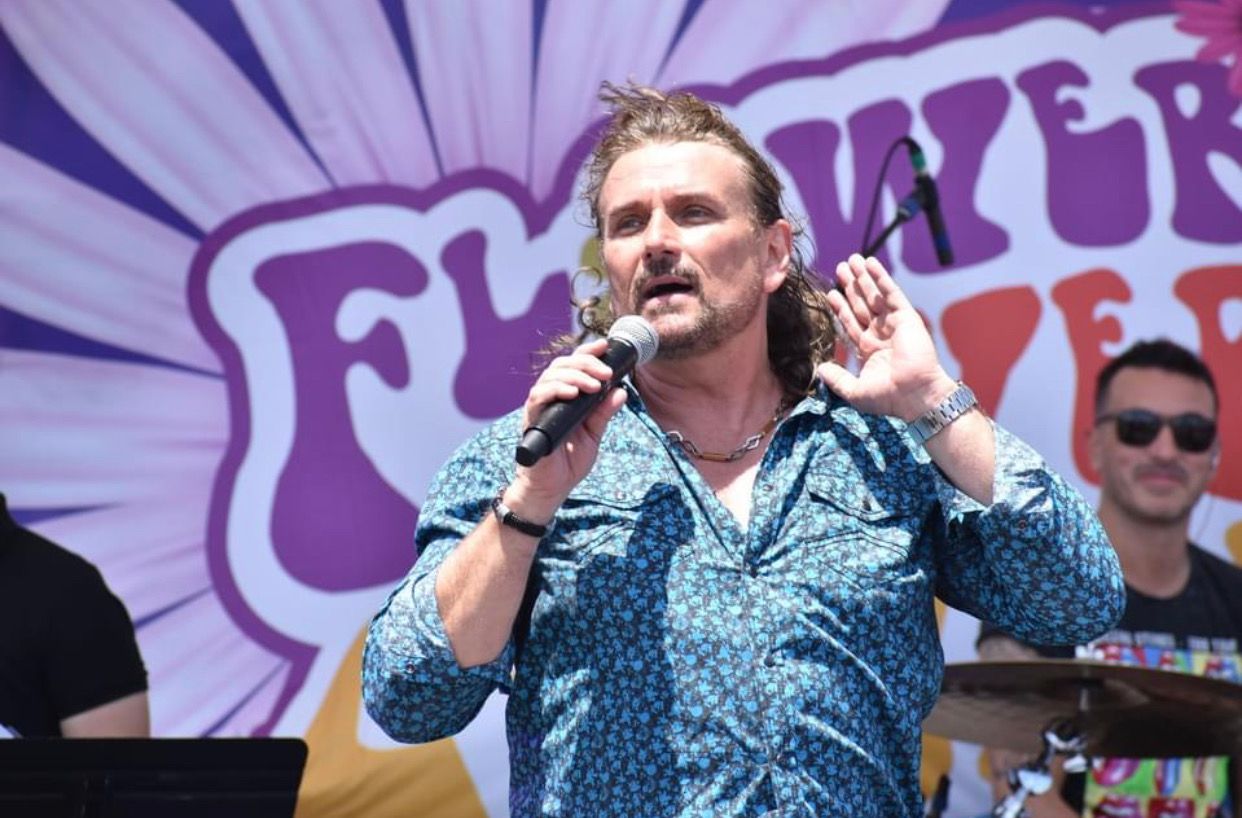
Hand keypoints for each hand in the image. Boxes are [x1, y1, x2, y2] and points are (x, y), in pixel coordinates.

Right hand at [508, 338, 627, 519]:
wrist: (552, 487)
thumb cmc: (570, 460)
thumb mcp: (594, 433)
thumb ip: (604, 412)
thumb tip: (621, 390)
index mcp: (565, 396)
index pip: (574, 366)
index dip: (588, 353)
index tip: (605, 346)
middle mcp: (550, 397)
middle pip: (563, 365)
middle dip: (586, 364)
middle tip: (606, 373)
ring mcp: (539, 407)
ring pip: (551, 376)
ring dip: (575, 376)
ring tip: (594, 385)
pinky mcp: (531, 419)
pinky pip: (538, 397)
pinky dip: (555, 390)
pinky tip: (572, 393)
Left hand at [816, 254, 954, 420]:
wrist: (915, 395)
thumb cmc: (888, 398)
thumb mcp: (854, 391)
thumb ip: (836, 379)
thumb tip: (820, 369)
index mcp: (869, 350)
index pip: (851, 323)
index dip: (841, 307)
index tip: (830, 293)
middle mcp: (880, 335)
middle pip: (861, 305)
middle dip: (850, 286)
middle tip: (840, 268)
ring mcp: (893, 325)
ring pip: (874, 295)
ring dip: (863, 277)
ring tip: (851, 260)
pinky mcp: (906, 317)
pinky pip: (891, 293)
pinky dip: (880, 277)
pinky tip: (870, 263)